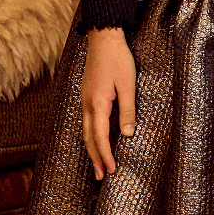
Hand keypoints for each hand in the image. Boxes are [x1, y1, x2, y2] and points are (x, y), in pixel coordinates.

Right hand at [81, 27, 136, 180]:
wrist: (103, 38)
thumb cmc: (118, 59)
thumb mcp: (128, 85)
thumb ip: (127, 111)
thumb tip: (127, 134)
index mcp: (97, 103)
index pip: (100, 137)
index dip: (106, 155)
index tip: (112, 170)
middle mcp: (87, 104)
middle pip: (89, 138)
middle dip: (95, 158)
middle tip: (101, 176)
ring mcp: (84, 99)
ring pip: (86, 130)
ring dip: (92, 148)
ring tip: (98, 163)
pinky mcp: (87, 94)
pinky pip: (87, 121)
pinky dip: (91, 135)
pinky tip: (96, 139)